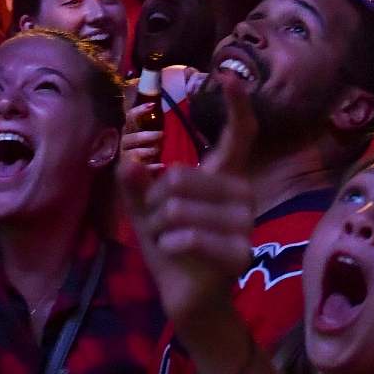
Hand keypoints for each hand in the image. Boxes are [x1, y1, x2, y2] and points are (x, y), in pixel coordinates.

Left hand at [119, 75, 257, 326]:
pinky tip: (174, 252)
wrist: (190, 298)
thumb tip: (129, 162)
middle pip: (179, 176)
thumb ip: (136, 186)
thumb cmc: (171, 246)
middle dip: (154, 202)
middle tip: (160, 223)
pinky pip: (187, 235)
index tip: (228, 75)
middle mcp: (241, 193)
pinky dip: (168, 245)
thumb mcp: (146, 212)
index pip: (239, 134)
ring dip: (158, 227)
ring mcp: (245, 223)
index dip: (236, 105)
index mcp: (224, 176)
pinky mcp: (239, 251)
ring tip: (168, 241)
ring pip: (178, 207)